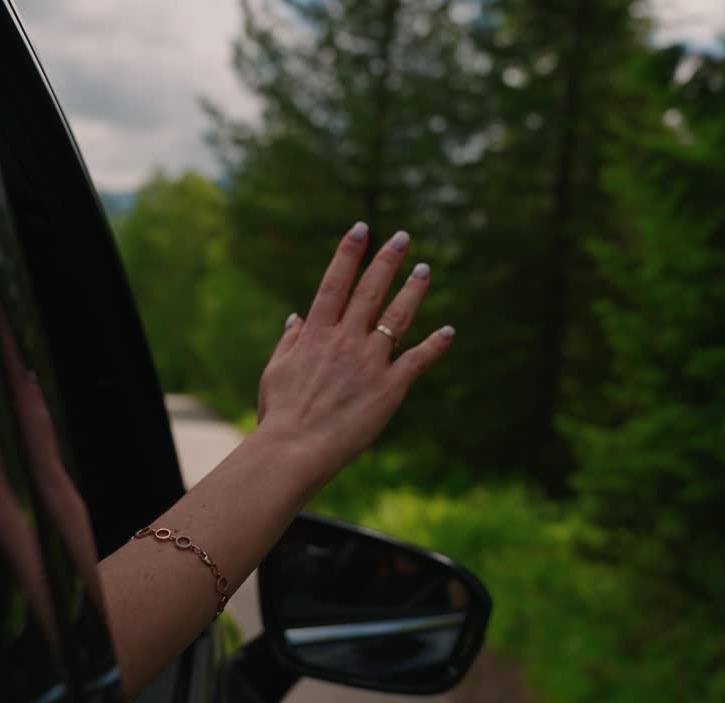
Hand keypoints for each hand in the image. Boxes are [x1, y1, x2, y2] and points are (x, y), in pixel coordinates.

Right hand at [255, 222, 453, 482]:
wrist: (294, 450)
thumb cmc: (280, 416)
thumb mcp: (275, 372)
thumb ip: (288, 342)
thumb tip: (296, 317)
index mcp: (316, 334)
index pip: (335, 283)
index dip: (349, 254)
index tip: (362, 229)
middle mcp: (345, 340)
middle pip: (370, 291)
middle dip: (387, 260)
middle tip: (403, 237)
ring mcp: (369, 362)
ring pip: (397, 316)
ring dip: (413, 290)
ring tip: (425, 269)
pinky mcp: (389, 387)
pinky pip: (417, 360)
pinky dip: (435, 346)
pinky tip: (448, 332)